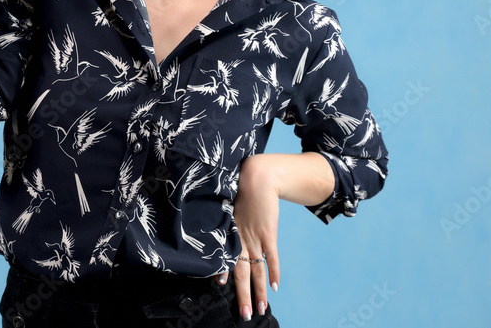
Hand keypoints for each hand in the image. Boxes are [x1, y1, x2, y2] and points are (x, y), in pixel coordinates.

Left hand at [231, 155, 280, 320]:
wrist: (256, 176)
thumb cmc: (238, 191)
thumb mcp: (225, 208)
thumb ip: (222, 223)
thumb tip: (214, 233)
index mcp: (227, 234)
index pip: (224, 260)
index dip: (222, 273)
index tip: (219, 286)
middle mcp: (239, 240)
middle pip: (241, 274)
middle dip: (243, 296)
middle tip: (246, 315)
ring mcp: (254, 238)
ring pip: (256, 271)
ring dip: (260, 292)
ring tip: (261, 309)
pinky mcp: (268, 233)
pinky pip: (271, 257)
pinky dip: (274, 272)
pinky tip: (276, 286)